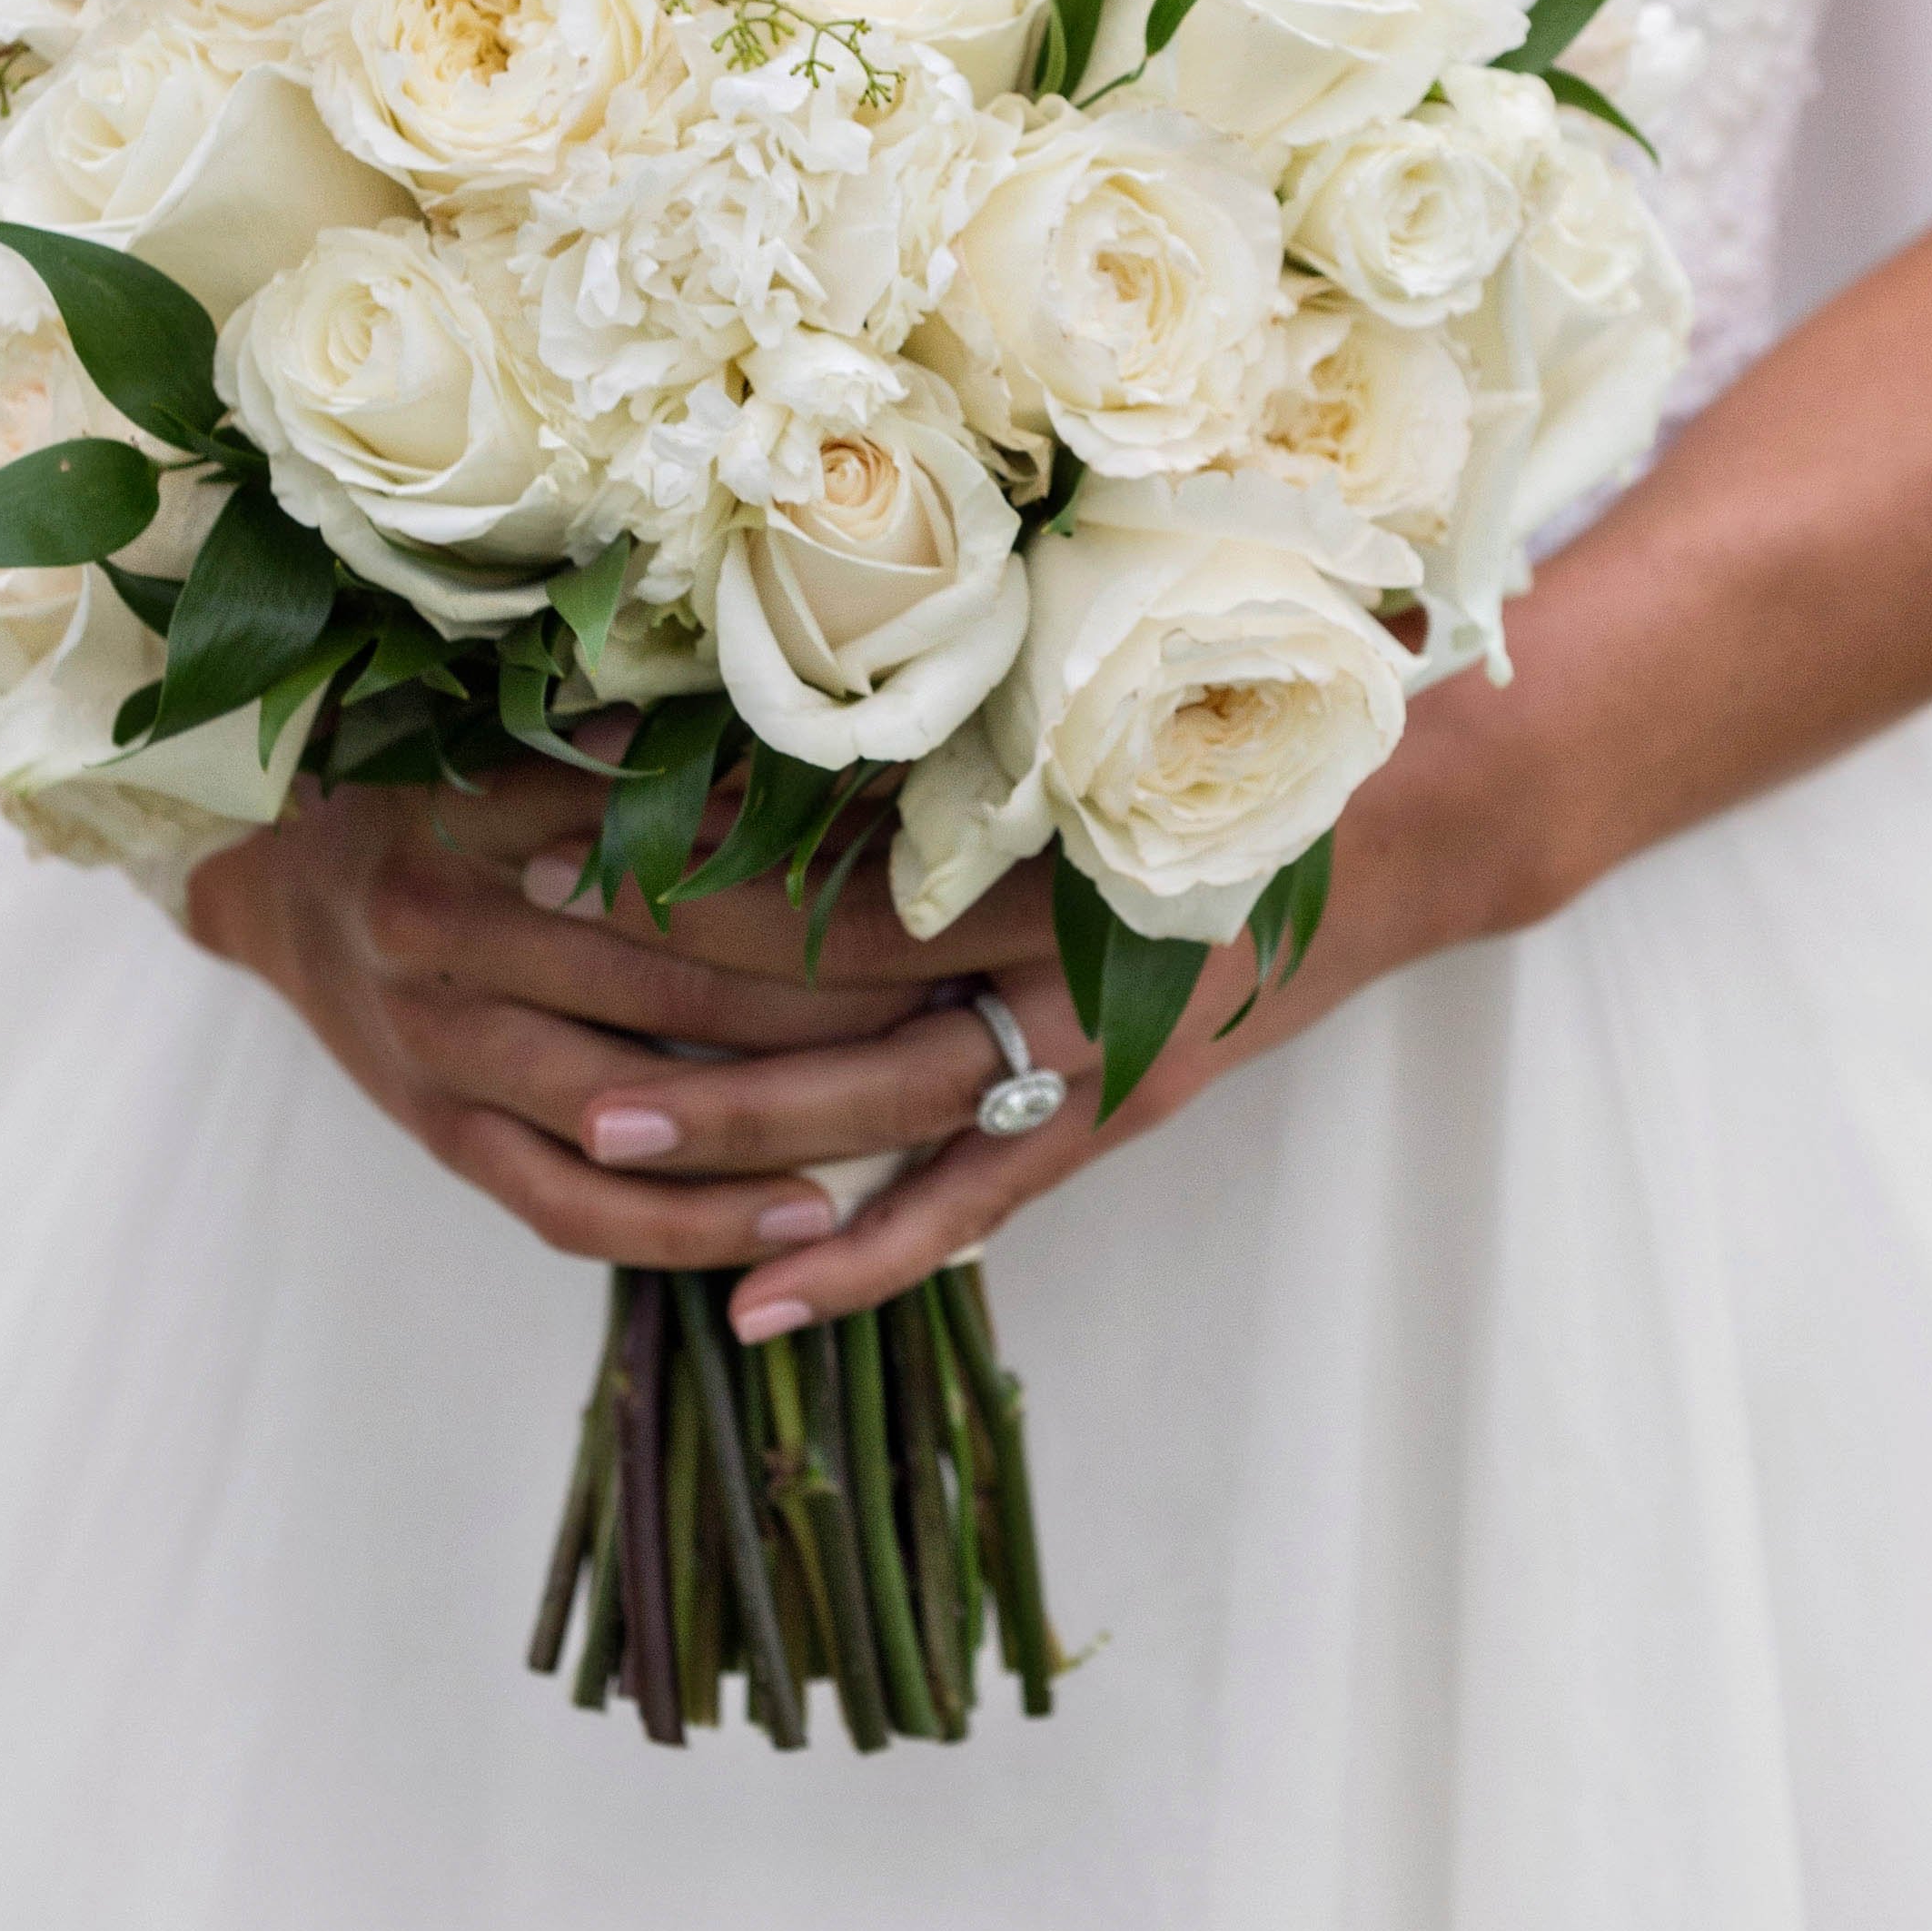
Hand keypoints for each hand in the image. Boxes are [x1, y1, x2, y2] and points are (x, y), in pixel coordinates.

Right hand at [185, 756, 967, 1274]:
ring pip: (637, 1112)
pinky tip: (803, 1221)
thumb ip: (649, 753)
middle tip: (973, 1006)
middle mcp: (449, 930)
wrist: (273, 874)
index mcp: (483, 811)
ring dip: (786, 1125)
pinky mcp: (439, 1134)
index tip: (942, 890)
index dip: (819, 882)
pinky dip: (691, 1224)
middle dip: (837, 1004)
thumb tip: (825, 753)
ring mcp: (437, 1047)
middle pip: (677, 987)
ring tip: (919, 1126)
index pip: (683, 858)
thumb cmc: (436, 782)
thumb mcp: (523, 730)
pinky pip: (572, 1208)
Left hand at [499, 656, 1558, 1338]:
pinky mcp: (1112, 1116)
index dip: (689, 821)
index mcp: (1047, 804)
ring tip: (593, 1127)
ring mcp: (1089, 1043)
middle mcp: (1057, 934)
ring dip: (733, 1122)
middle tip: (513, 943)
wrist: (1418, 825)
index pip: (833, 824)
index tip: (550, 800)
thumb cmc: (1249, 717)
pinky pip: (971, 1206)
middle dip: (666, 964)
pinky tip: (753, 1305)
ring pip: (880, 1098)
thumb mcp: (1115, 666)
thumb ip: (961, 676)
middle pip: (830, 965)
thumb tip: (779, 625)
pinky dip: (864, 1259)